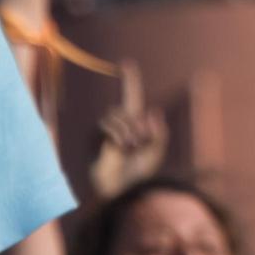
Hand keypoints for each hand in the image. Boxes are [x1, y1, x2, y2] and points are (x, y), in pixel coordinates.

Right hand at [89, 61, 168, 199]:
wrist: (122, 192)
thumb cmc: (139, 175)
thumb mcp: (157, 151)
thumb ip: (159, 131)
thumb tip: (150, 111)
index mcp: (134, 124)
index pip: (131, 97)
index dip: (129, 80)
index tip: (125, 63)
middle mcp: (117, 125)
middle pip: (127, 107)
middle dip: (138, 123)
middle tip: (141, 141)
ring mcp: (105, 131)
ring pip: (116, 114)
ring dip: (128, 129)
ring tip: (132, 146)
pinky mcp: (95, 139)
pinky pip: (106, 125)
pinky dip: (118, 133)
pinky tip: (122, 146)